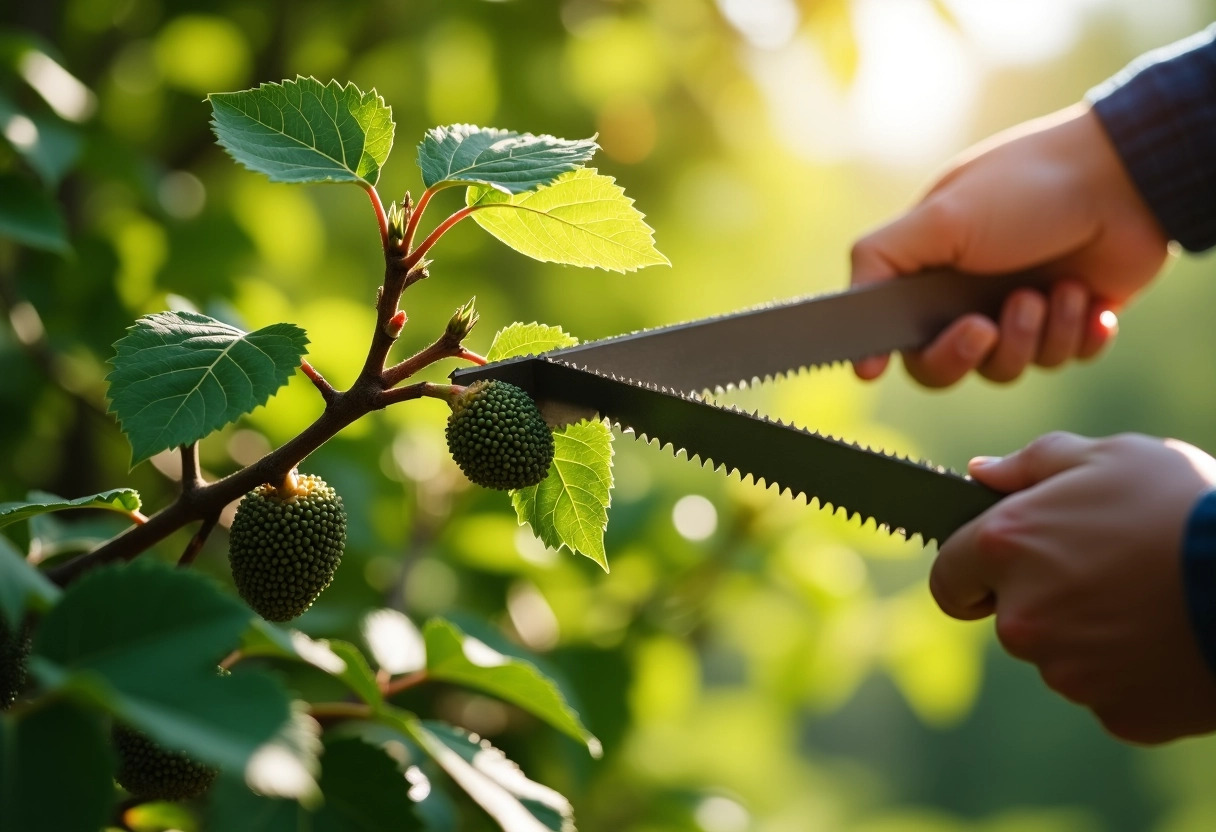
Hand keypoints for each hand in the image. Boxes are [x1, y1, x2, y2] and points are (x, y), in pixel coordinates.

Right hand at [851, 104, 1169, 385]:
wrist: (1125, 177)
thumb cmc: (1024, 187)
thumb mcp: (937, 218)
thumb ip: (878, 265)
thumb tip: (854, 349)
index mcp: (932, 274)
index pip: (907, 343)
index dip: (917, 356)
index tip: (915, 357)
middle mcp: (971, 297)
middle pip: (953, 367)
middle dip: (974, 351)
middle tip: (990, 324)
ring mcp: (1022, 311)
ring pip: (1013, 367)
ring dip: (1037, 333)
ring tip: (1058, 289)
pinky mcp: (1073, 320)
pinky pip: (1066, 359)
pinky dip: (1079, 334)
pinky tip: (1091, 299)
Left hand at [934, 432, 1215, 743]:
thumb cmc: (1185, 506)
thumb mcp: (1110, 457)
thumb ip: (1032, 464)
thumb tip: (980, 473)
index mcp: (1006, 548)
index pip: (947, 577)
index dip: (970, 571)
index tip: (999, 568)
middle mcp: (1021, 618)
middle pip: (1008, 617)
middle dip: (1041, 597)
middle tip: (1106, 570)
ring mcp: (1066, 672)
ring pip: (1058, 656)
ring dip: (1087, 633)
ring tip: (1149, 598)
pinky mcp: (1114, 712)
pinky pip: (1106, 691)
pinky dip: (1129, 669)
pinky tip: (1168, 637)